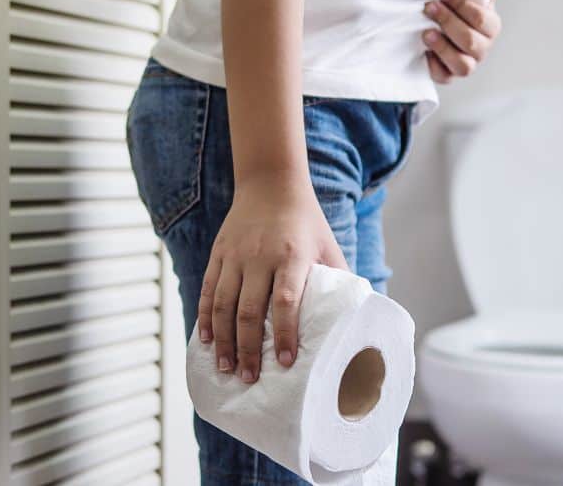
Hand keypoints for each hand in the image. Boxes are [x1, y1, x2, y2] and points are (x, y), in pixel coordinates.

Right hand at [197, 173, 347, 383]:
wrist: (271, 184)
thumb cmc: (307, 223)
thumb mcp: (329, 247)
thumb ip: (340, 281)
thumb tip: (357, 320)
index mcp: (292, 256)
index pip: (286, 300)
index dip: (286, 333)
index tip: (287, 362)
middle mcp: (260, 256)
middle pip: (249, 310)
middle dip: (249, 348)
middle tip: (250, 378)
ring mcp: (235, 255)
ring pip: (223, 304)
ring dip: (224, 340)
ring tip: (226, 368)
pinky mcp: (218, 254)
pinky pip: (208, 290)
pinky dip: (205, 318)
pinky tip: (206, 341)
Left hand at [422, 0, 510, 83]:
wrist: (443, 27)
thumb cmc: (461, 11)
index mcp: (491, 28)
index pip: (482, 20)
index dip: (462, 6)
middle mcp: (482, 49)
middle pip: (470, 41)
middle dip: (448, 22)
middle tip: (429, 8)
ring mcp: (467, 64)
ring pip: (462, 65)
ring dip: (443, 48)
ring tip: (426, 33)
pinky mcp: (448, 76)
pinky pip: (444, 77)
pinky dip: (434, 66)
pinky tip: (425, 52)